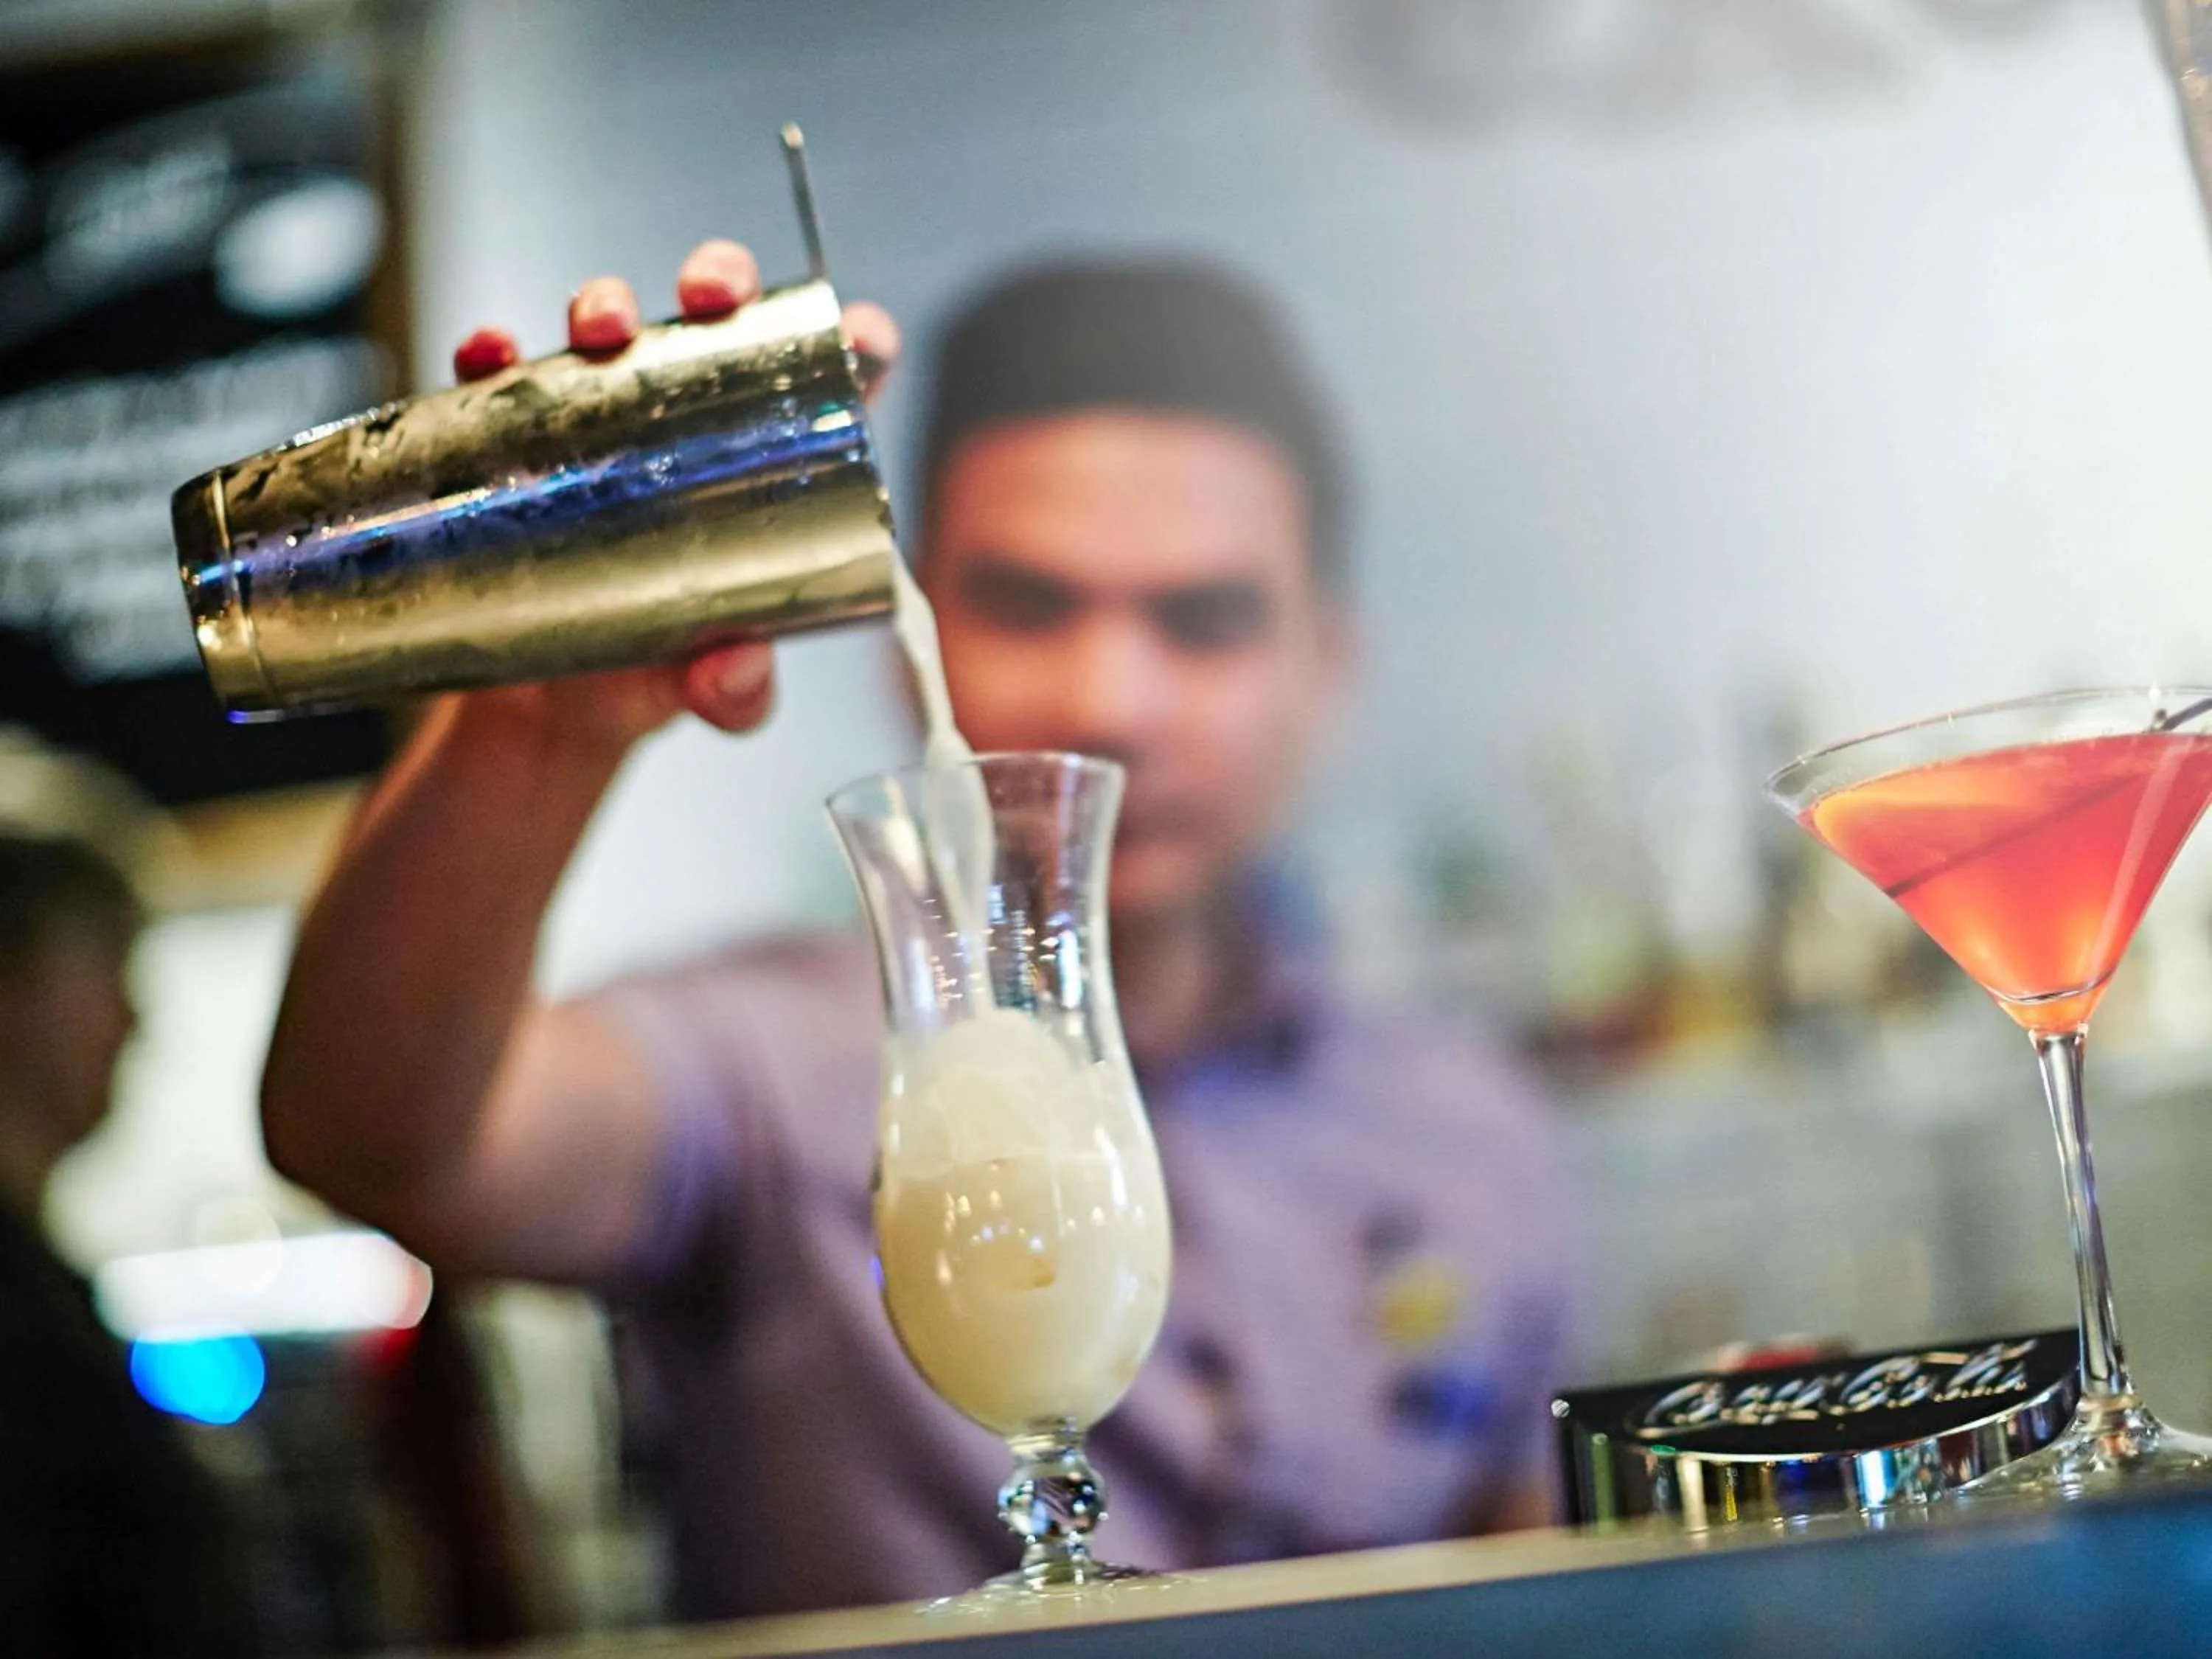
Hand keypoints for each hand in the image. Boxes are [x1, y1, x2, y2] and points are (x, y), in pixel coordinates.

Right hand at [445, 238, 902, 754]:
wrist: (550, 717)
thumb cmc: (658, 682)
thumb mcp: (711, 695)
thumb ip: (735, 693)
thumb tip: (734, 668)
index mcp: (767, 473)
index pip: (831, 386)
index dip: (856, 347)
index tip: (858, 335)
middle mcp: (688, 428)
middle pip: (720, 322)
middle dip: (718, 282)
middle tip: (707, 298)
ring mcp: (603, 424)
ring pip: (611, 328)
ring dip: (605, 305)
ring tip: (600, 330)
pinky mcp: (520, 440)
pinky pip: (502, 381)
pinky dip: (494, 358)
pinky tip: (489, 358)